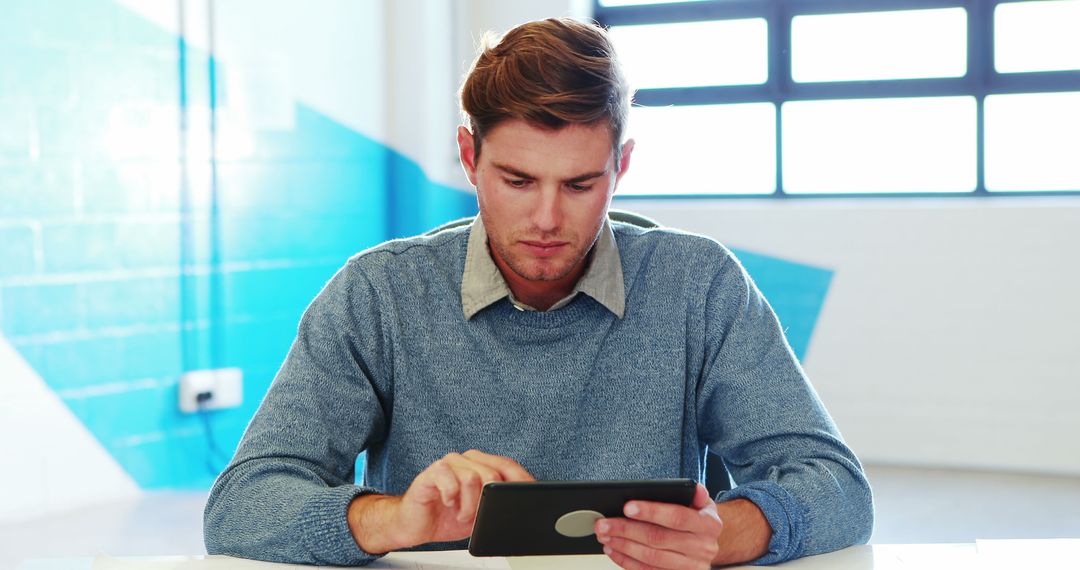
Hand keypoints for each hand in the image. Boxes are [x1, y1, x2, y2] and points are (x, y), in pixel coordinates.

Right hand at [347, 450, 533, 552]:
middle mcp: (466, 460)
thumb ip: (497, 505)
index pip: (508, 466)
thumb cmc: (447, 517)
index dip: (521, 482)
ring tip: (462, 515)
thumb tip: (518, 509)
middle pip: (493, 473)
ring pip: (472, 478)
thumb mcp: (480, 514)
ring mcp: (449, 464)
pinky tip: (448, 504)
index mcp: (482, 465)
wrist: (416, 524)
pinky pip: (449, 481)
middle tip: (478, 517)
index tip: (526, 499)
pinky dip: (452, 498)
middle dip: (489, 502)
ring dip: (469, 505)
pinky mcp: (432, 473)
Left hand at [594, 483, 721, 569]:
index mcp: (709, 525)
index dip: (651, 512)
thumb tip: (694, 488)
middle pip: (658, 539)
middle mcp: (702, 548)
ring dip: (623, 546)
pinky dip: (627, 562)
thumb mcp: (702, 503)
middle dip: (626, 530)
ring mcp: (691, 567)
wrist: (707, 544)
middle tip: (603, 523)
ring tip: (605, 536)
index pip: (677, 517)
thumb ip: (696, 494)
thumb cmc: (697, 518)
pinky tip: (614, 550)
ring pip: (650, 557)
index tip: (627, 507)